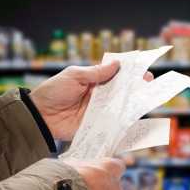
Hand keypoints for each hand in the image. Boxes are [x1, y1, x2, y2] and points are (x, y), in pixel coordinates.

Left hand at [30, 61, 153, 140]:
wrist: (40, 115)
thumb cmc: (53, 91)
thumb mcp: (74, 76)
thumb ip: (96, 73)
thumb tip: (117, 64)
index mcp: (93, 81)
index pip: (115, 75)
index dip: (129, 73)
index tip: (143, 70)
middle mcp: (98, 96)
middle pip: (121, 91)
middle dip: (136, 87)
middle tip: (149, 84)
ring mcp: (98, 111)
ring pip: (120, 107)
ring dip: (133, 104)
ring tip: (147, 99)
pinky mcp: (96, 126)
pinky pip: (112, 124)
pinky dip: (124, 122)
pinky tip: (135, 119)